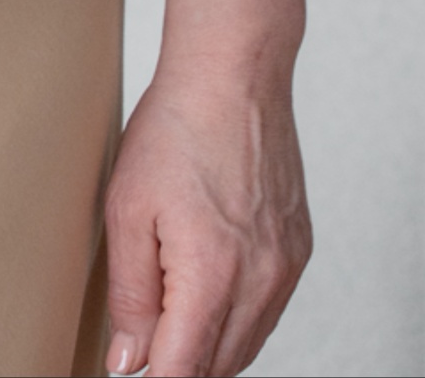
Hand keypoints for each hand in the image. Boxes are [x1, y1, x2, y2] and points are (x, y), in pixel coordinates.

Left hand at [102, 59, 311, 375]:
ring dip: (207, 344)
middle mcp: (260, 281)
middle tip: (141, 338)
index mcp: (213, 275)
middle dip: (177, 362)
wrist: (233, 76)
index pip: (184, 370)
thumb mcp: (127, 209)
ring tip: (169, 310)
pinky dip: (235, 316)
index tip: (131, 367)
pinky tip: (207, 286)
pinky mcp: (297, 252)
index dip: (152, 375)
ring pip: (246, 345)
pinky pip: (267, 311)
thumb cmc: (177, 127)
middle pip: (218, 367)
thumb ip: (130, 295)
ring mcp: (285, 269)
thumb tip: (128, 360)